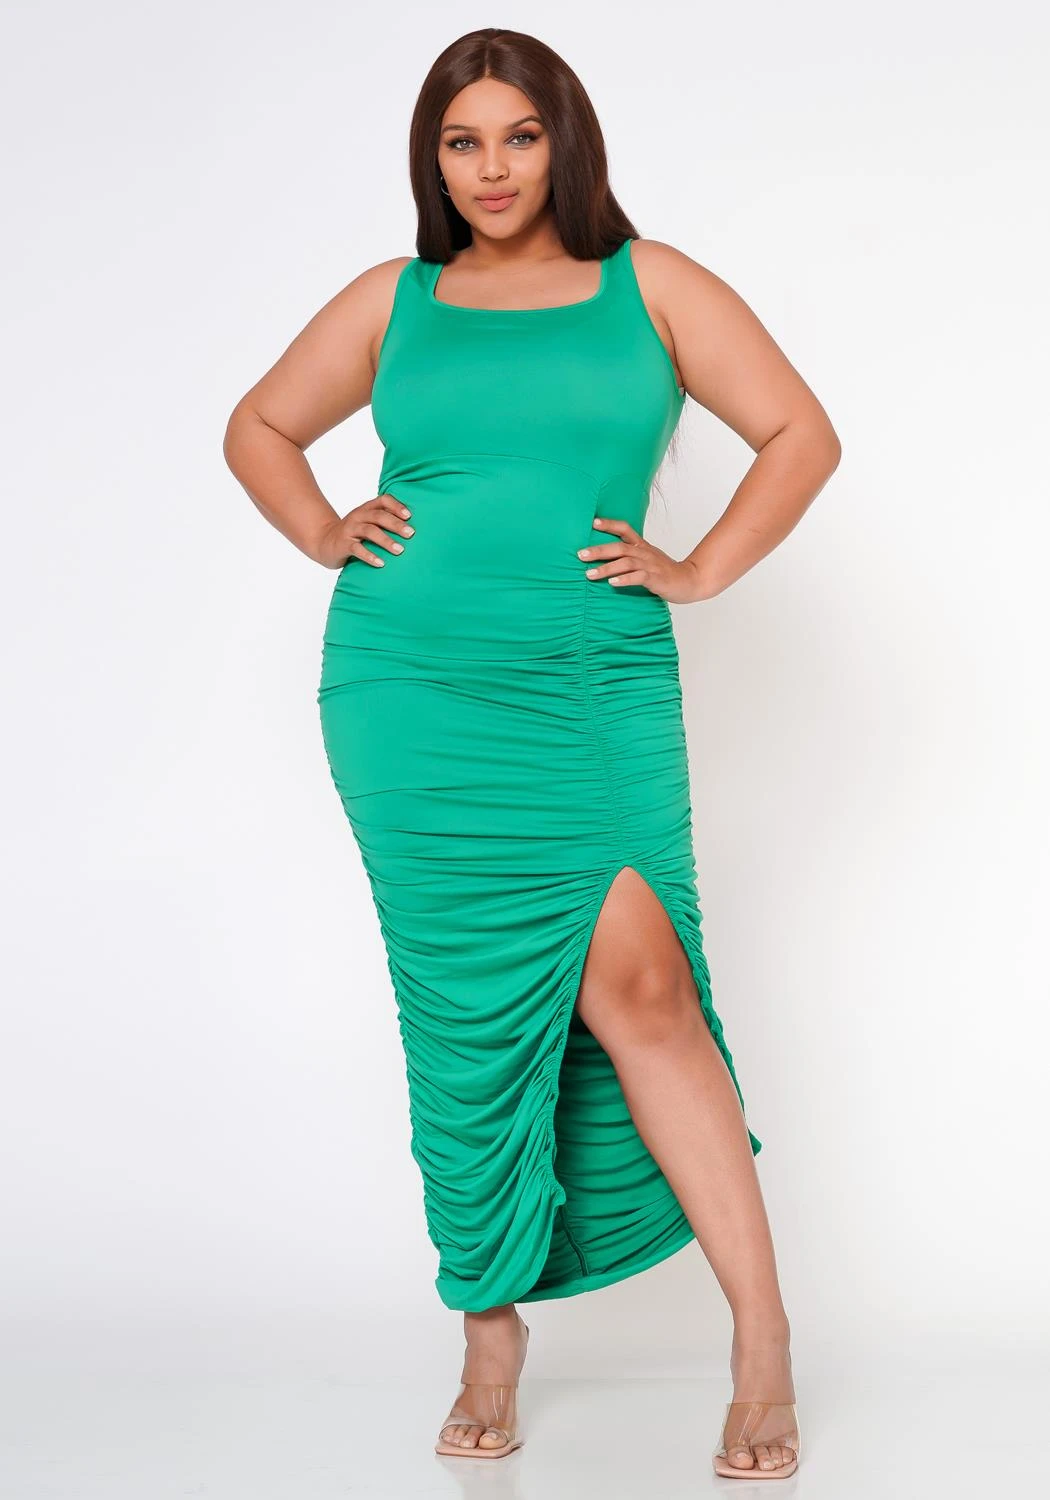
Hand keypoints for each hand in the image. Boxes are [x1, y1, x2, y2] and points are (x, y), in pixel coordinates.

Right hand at [314, 494, 414, 568]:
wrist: (324, 542)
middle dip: (396, 524)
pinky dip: (370, 556)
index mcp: (367, 509)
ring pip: (369, 531)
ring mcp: (350, 530)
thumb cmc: (354, 534)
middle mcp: (358, 516)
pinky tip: (381, 563)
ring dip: (386, 540)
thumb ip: (384, 522)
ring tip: (400, 550)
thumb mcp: (367, 523)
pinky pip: (357, 549)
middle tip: (411, 534)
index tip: (410, 516)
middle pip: (379, 516)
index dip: (396, 506)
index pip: (383, 500)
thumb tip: (413, 530)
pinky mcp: (343, 544)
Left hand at [577, 517, 700, 603]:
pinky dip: (624, 579)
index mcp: (642, 545)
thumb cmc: (663, 571)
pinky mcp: (656, 579)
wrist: (689, 581)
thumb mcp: (646, 558)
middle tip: (581, 555)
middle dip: (599, 550)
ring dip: (606, 568)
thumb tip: (604, 555)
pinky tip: (612, 583)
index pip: (625, 529)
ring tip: (589, 574)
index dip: (610, 524)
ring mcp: (650, 565)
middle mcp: (644, 552)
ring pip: (626, 562)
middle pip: (620, 547)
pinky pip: (638, 577)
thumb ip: (628, 555)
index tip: (593, 522)